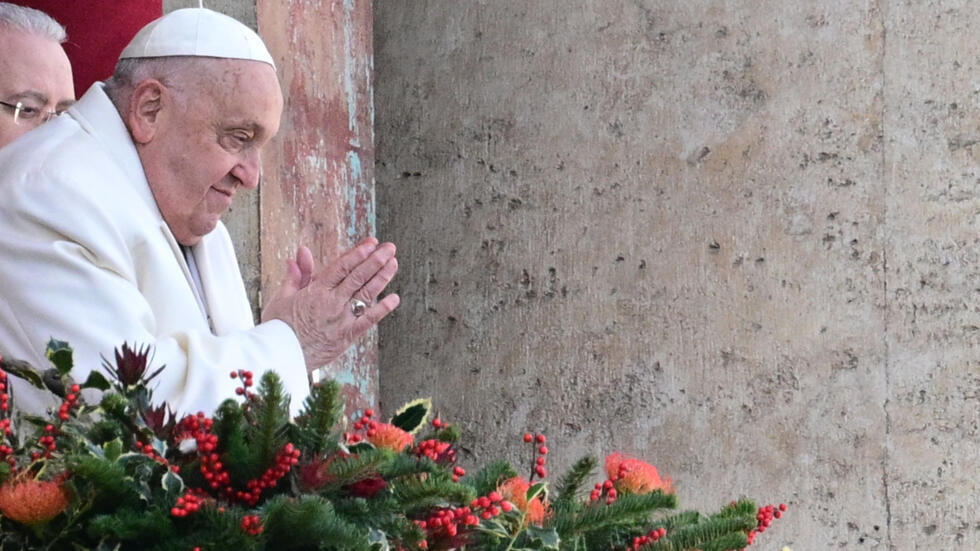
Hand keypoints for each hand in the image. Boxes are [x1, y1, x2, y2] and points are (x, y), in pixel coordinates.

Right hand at [261, 237, 399, 368]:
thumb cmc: (278, 328)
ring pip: (365, 294)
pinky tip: (395, 298)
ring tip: (393, 263)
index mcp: (315, 291)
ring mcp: (341, 319)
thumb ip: (297, 275)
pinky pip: (368, 321)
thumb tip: (301, 252)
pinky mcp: (346, 336)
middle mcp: (331, 302)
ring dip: (381, 277)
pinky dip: (382, 309)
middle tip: (390, 247)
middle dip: (375, 259)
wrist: (278, 358)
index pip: (341, 267)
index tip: (371, 243)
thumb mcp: (283, 297)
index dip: (358, 253)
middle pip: (357, 277)